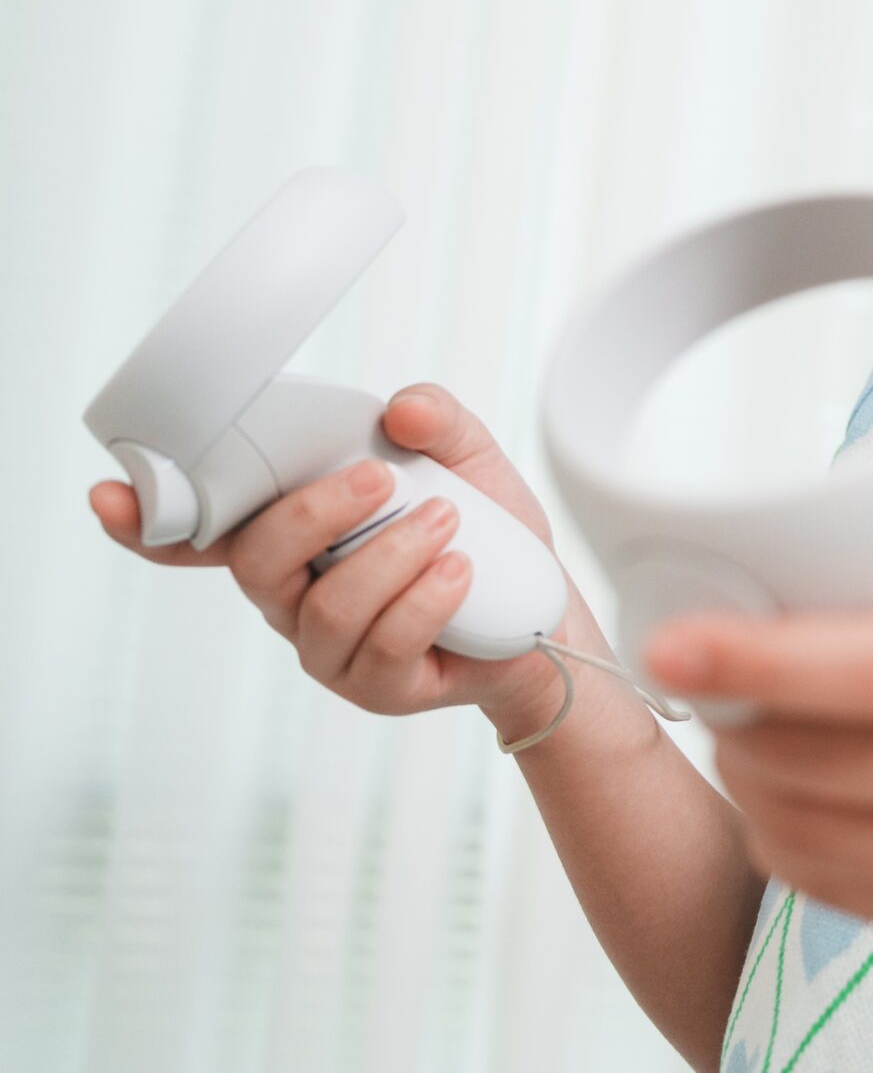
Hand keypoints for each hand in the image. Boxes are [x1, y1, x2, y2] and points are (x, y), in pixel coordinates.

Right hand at [88, 381, 570, 726]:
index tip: (109, 495)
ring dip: (392, 554)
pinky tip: (461, 573)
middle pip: (258, 560)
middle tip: (383, 479)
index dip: (145, 522)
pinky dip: (426, 599)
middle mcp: (293, 596)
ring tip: (448, 525)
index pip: (200, 534)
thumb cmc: (484, 534)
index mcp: (293, 538)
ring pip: (328, 605)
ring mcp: (327, 648)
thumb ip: (436, 422)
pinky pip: (384, 644)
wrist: (538, 613)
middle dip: (316, 512)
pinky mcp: (373, 687)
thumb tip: (403, 408)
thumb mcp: (468, 461)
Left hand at [643, 526, 872, 934]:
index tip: (668, 645)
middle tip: (704, 673)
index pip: (871, 674)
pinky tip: (792, 784)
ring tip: (747, 727)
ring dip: (745, 779)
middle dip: (732, 719)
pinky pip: (828, 884)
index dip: (758, 661)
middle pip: (817, 763)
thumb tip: (755, 558)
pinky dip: (782, 833)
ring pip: (803, 834)